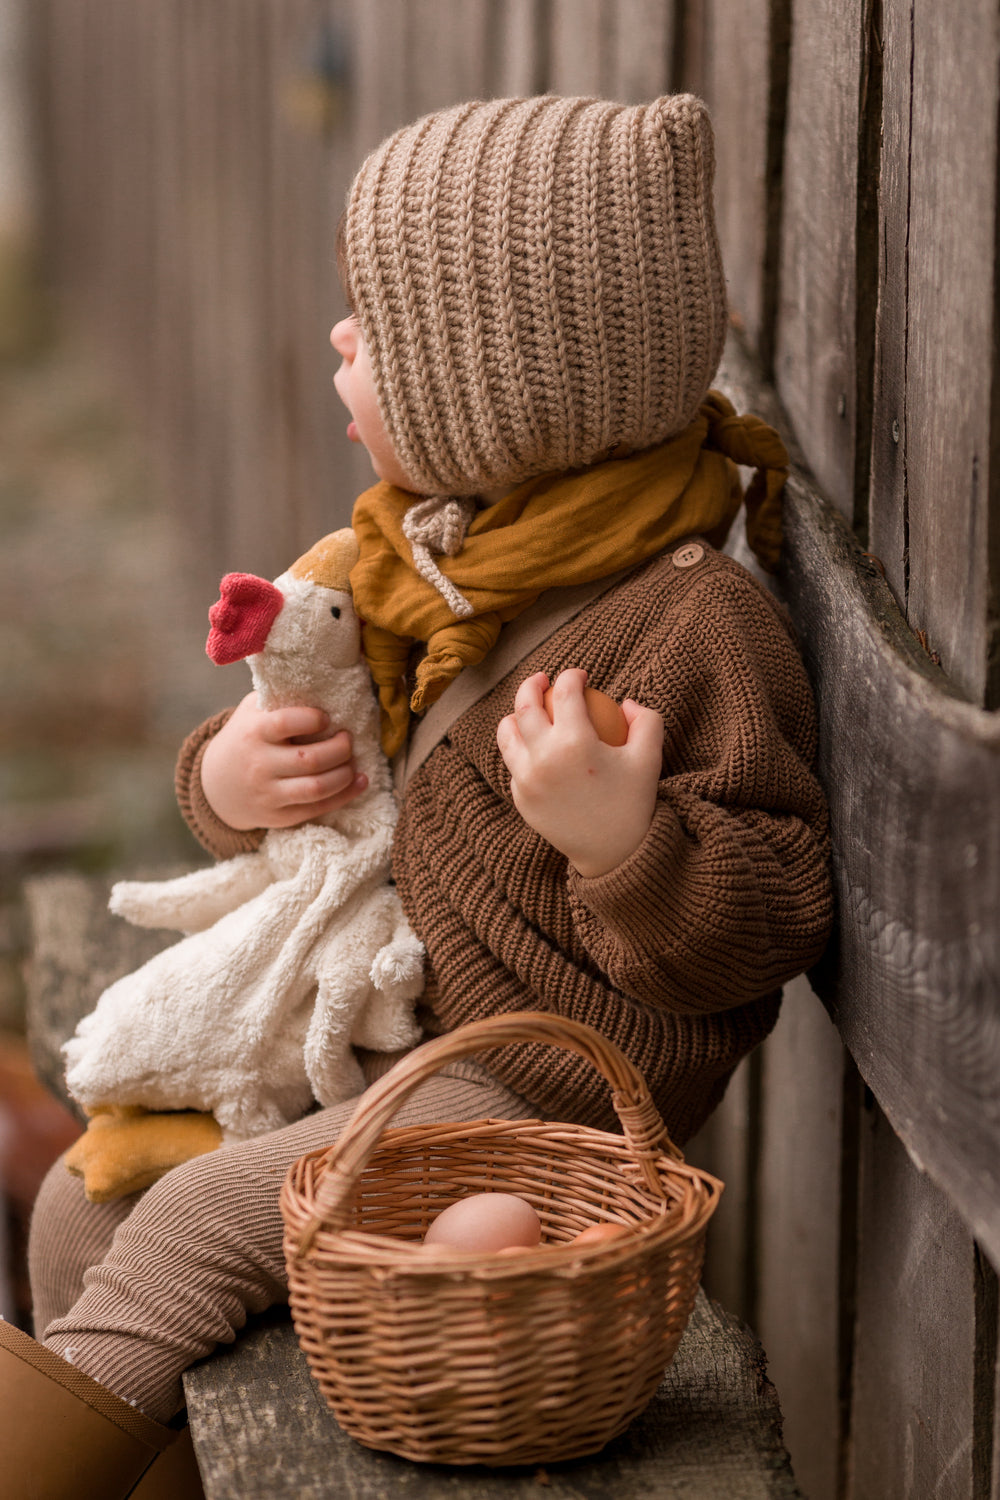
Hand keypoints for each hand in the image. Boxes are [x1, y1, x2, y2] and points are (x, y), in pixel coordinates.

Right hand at [200, 692, 366, 829]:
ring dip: (345, 774)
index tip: (326, 718)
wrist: (216, 784)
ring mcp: (269, 793)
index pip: (286, 723)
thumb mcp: (251, 712)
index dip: (313, 719)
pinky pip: (318, 808)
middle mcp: (260, 765)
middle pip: (310, 759)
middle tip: (348, 738)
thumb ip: (279, 699)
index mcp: (253, 733)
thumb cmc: (245, 738)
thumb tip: (323, 686)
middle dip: (340, 748)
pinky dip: (345, 795)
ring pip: (316, 788)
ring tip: (353, 761)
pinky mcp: (280, 816)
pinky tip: (360, 781)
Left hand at [496, 670, 662, 877]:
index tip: (580, 675)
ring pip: (507, 735)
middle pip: (525, 706)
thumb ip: (646, 719)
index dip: (572, 675)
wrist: (613, 853)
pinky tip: (532, 745)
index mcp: (575, 743)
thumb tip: (625, 701)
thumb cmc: (634, 801)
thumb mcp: (650, 757)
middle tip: (543, 680)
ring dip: (515, 715)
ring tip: (528, 711)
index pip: (565, 693)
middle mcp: (543, 758)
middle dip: (531, 684)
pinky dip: (520, 749)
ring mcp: (526, 780)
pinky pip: (513, 764)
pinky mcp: (520, 798)